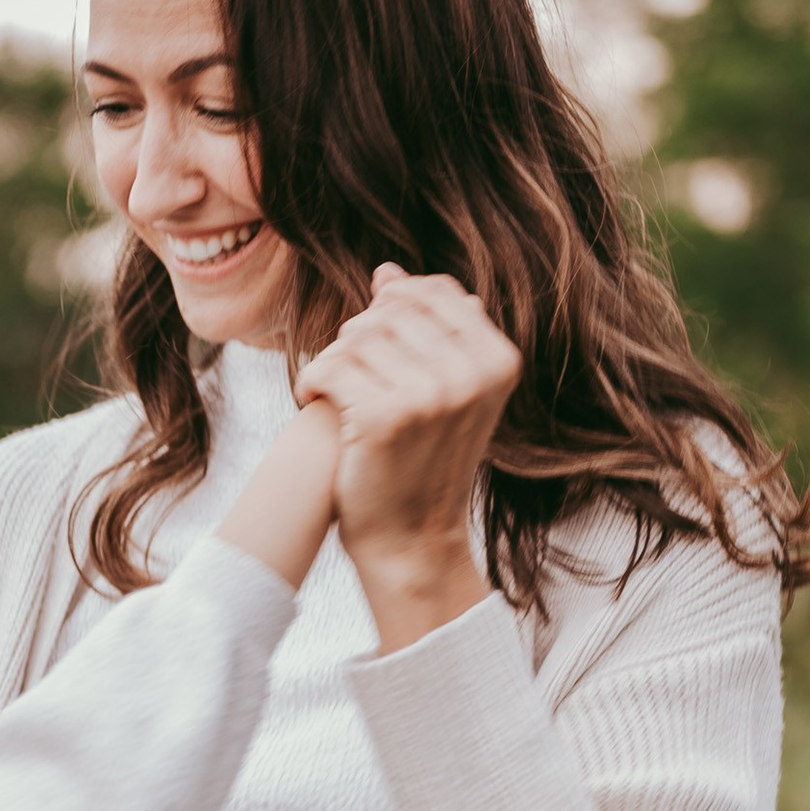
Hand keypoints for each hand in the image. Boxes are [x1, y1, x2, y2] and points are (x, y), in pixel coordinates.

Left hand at [296, 265, 518, 652]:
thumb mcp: (448, 391)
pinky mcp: (386, 416)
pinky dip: (312, 383)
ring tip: (336, 393)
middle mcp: (472, 374)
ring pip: (356, 335)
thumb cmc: (422, 459)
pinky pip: (329, 365)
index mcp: (497, 360)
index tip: (380, 349)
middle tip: (352, 377)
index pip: (433, 293)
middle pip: (390, 309)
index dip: (393, 308)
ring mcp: (432, 394)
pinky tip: (315, 403)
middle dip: (361, 337)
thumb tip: (386, 272)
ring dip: (335, 361)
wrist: (412, 538)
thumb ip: (428, 330)